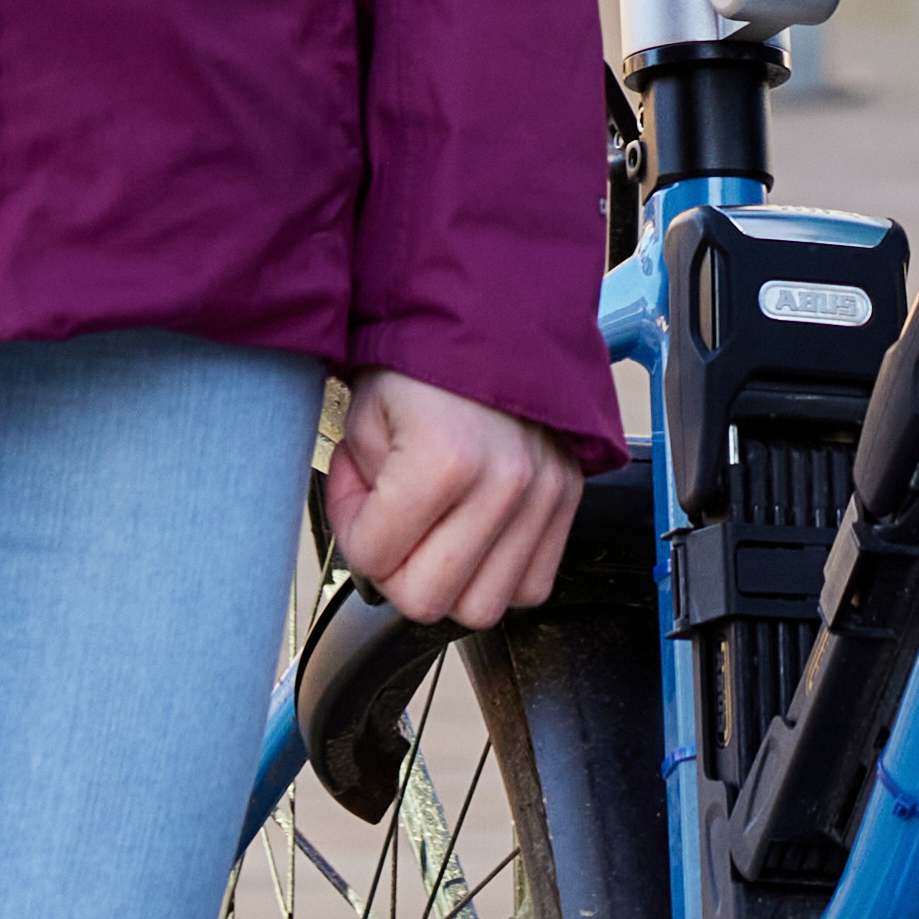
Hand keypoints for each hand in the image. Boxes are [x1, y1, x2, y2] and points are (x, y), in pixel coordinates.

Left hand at [322, 362, 586, 630]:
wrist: (495, 312)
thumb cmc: (425, 358)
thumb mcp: (365, 413)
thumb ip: (357, 487)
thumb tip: (369, 535)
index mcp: (444, 458)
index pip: (375, 559)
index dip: (350, 528)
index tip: (355, 490)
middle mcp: (505, 484)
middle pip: (430, 600)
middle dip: (395, 567)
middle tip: (389, 519)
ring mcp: (544, 495)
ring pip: (484, 607)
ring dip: (449, 580)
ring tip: (434, 528)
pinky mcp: (568, 499)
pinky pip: (533, 586)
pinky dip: (498, 575)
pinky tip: (474, 535)